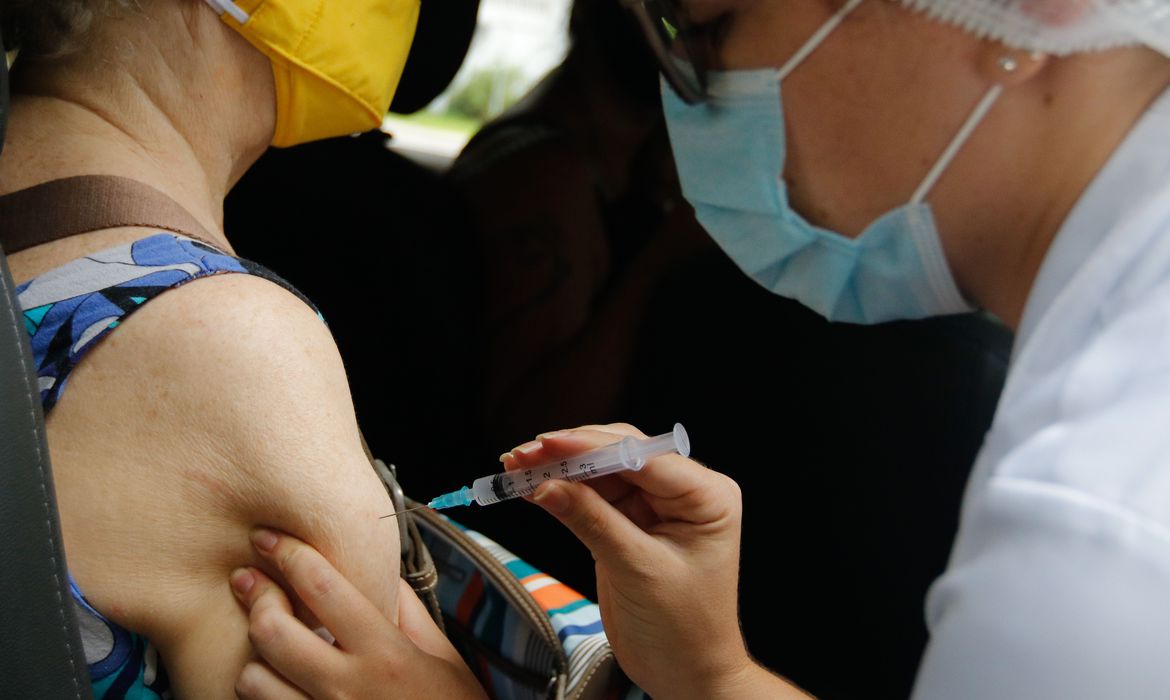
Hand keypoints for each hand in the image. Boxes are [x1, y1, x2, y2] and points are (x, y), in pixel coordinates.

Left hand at [229, 529, 485, 699]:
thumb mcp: (443, 659)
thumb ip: (409, 613)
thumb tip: (380, 572)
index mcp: (386, 654)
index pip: (323, 589)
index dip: (288, 554)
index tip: (269, 538)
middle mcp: (348, 688)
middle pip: (272, 630)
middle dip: (255, 597)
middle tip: (252, 582)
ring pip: (252, 679)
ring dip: (254, 656)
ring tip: (267, 646)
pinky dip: (262, 692)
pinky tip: (276, 680)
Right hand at [505, 424, 804, 698]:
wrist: (686, 674)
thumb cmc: (683, 630)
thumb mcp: (637, 570)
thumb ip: (591, 521)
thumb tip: (545, 485)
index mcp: (707, 496)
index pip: (642, 456)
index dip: (590, 447)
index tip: (547, 444)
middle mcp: (685, 492)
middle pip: (619, 454)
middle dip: (569, 453)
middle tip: (522, 455)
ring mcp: (656, 506)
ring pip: (600, 471)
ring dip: (559, 468)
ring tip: (516, 466)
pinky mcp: (630, 522)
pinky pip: (592, 496)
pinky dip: (561, 491)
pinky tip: (530, 486)